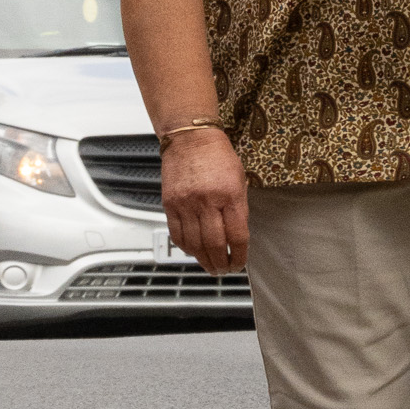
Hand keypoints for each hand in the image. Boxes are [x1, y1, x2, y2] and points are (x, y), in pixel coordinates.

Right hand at [162, 124, 249, 272]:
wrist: (190, 138)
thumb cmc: (217, 156)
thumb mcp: (239, 180)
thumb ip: (238, 208)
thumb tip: (236, 237)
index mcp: (230, 195)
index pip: (237, 236)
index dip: (239, 256)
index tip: (239, 263)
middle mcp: (207, 201)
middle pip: (214, 244)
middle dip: (221, 263)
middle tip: (224, 270)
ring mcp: (186, 204)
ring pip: (194, 244)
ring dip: (203, 260)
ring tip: (210, 266)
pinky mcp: (170, 204)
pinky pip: (177, 234)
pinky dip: (186, 248)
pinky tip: (193, 252)